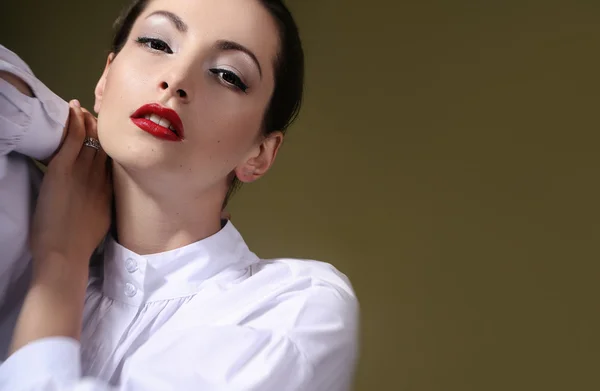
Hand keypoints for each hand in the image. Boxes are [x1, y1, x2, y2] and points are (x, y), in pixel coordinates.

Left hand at [30, 100, 111, 275]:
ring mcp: (82, 172)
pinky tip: (74, 109)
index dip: (112, 146)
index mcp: (109, 191)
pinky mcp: (62, 170)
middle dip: (102, 130)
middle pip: (104, 147)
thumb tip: (104, 201)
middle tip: (98, 117)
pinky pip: (72, 140)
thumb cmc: (80, 246)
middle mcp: (100, 178)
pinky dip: (74, 123)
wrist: (66, 253)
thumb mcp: (101, 224)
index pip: (113, 162)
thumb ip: (104, 207)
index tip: (110, 136)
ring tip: (84, 109)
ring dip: (88, 122)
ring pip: (90, 139)